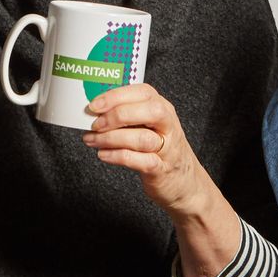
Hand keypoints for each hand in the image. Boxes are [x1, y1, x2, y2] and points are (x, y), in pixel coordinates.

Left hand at [82, 83, 222, 219]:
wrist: (185, 183)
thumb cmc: (160, 150)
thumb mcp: (149, 126)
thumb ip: (128, 115)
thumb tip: (94, 110)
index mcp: (163, 109)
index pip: (143, 92)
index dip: (116, 96)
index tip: (94, 105)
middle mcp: (168, 126)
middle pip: (149, 111)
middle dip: (117, 115)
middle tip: (95, 124)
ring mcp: (168, 149)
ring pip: (142, 138)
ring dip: (111, 138)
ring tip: (92, 140)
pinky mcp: (162, 170)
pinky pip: (141, 161)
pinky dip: (118, 156)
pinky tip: (103, 155)